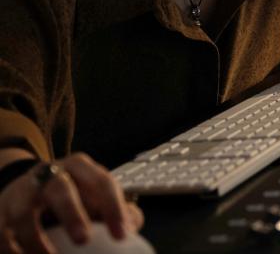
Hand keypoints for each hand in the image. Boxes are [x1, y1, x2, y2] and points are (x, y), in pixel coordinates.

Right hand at [0, 153, 142, 253]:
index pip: (101, 182)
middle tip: (83, 240)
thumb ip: (114, 207)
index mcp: (79, 168)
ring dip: (36, 241)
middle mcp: (49, 175)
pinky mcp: (0, 213)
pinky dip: (13, 251)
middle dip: (71, 214)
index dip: (113, 207)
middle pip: (60, 189)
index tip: (122, 234)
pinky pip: (3, 235)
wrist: (24, 187)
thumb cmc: (69, 194)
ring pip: (23, 213)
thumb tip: (132, 224)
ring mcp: (21, 193)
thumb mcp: (92, 193)